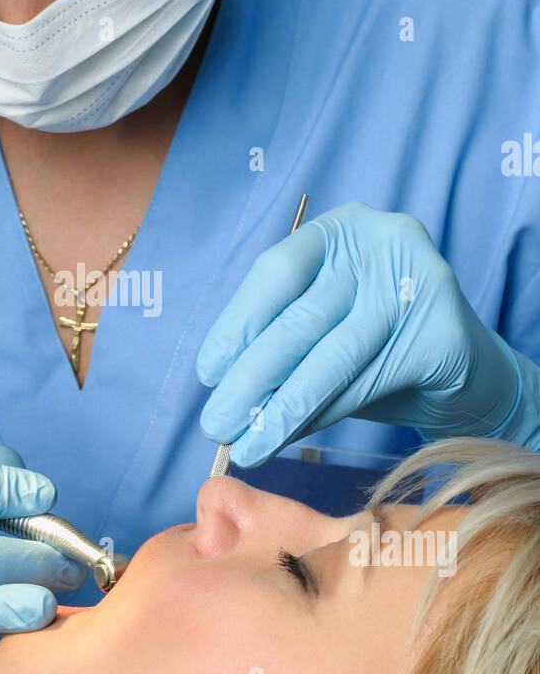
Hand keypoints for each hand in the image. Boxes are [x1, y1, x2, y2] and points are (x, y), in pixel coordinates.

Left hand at [197, 201, 539, 465]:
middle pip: (301, 317)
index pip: (276, 271)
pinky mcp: (442, 333)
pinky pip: (366, 382)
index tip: (208, 372)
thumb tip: (222, 389)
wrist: (465, 375)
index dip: (237, 323)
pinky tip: (291, 438)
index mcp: (343, 228)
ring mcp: (419, 282)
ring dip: (281, 410)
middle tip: (216, 424)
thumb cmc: (377, 346)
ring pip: (331, 356)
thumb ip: (280, 345)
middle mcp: (383, 241)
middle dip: (251, 378)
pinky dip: (323, 415)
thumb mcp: (322, 329)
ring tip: (246, 445)